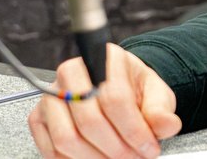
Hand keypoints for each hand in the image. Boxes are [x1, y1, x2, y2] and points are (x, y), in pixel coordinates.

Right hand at [28, 43, 181, 157]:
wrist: (116, 89)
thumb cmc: (133, 89)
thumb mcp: (155, 93)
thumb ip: (161, 109)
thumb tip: (168, 125)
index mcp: (104, 58)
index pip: (115, 98)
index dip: (134, 130)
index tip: (148, 147)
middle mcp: (72, 73)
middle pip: (89, 120)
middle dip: (116, 148)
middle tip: (134, 157)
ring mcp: (51, 95)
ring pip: (67, 138)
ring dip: (96, 158)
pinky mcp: (38, 117)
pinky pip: (50, 148)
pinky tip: (96, 157)